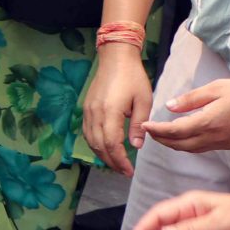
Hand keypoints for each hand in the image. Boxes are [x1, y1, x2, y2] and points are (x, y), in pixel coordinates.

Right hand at [82, 45, 153, 177]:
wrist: (115, 58)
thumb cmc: (133, 77)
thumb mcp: (143, 101)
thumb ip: (139, 125)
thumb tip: (136, 146)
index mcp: (110, 111)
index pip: (111, 143)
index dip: (119, 160)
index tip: (129, 170)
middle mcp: (95, 113)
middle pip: (99, 145)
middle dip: (111, 161)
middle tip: (124, 171)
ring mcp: (88, 111)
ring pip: (90, 140)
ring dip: (102, 154)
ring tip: (116, 163)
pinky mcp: (86, 108)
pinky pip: (87, 132)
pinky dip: (95, 144)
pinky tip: (105, 148)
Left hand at [142, 76, 229, 153]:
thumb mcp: (216, 88)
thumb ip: (191, 99)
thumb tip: (169, 106)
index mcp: (208, 123)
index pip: (174, 131)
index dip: (157, 130)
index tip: (144, 126)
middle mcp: (214, 138)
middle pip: (180, 145)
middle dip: (162, 140)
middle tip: (149, 132)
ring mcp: (223, 144)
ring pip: (192, 149)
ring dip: (175, 144)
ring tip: (162, 136)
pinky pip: (204, 148)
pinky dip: (189, 145)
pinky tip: (185, 137)